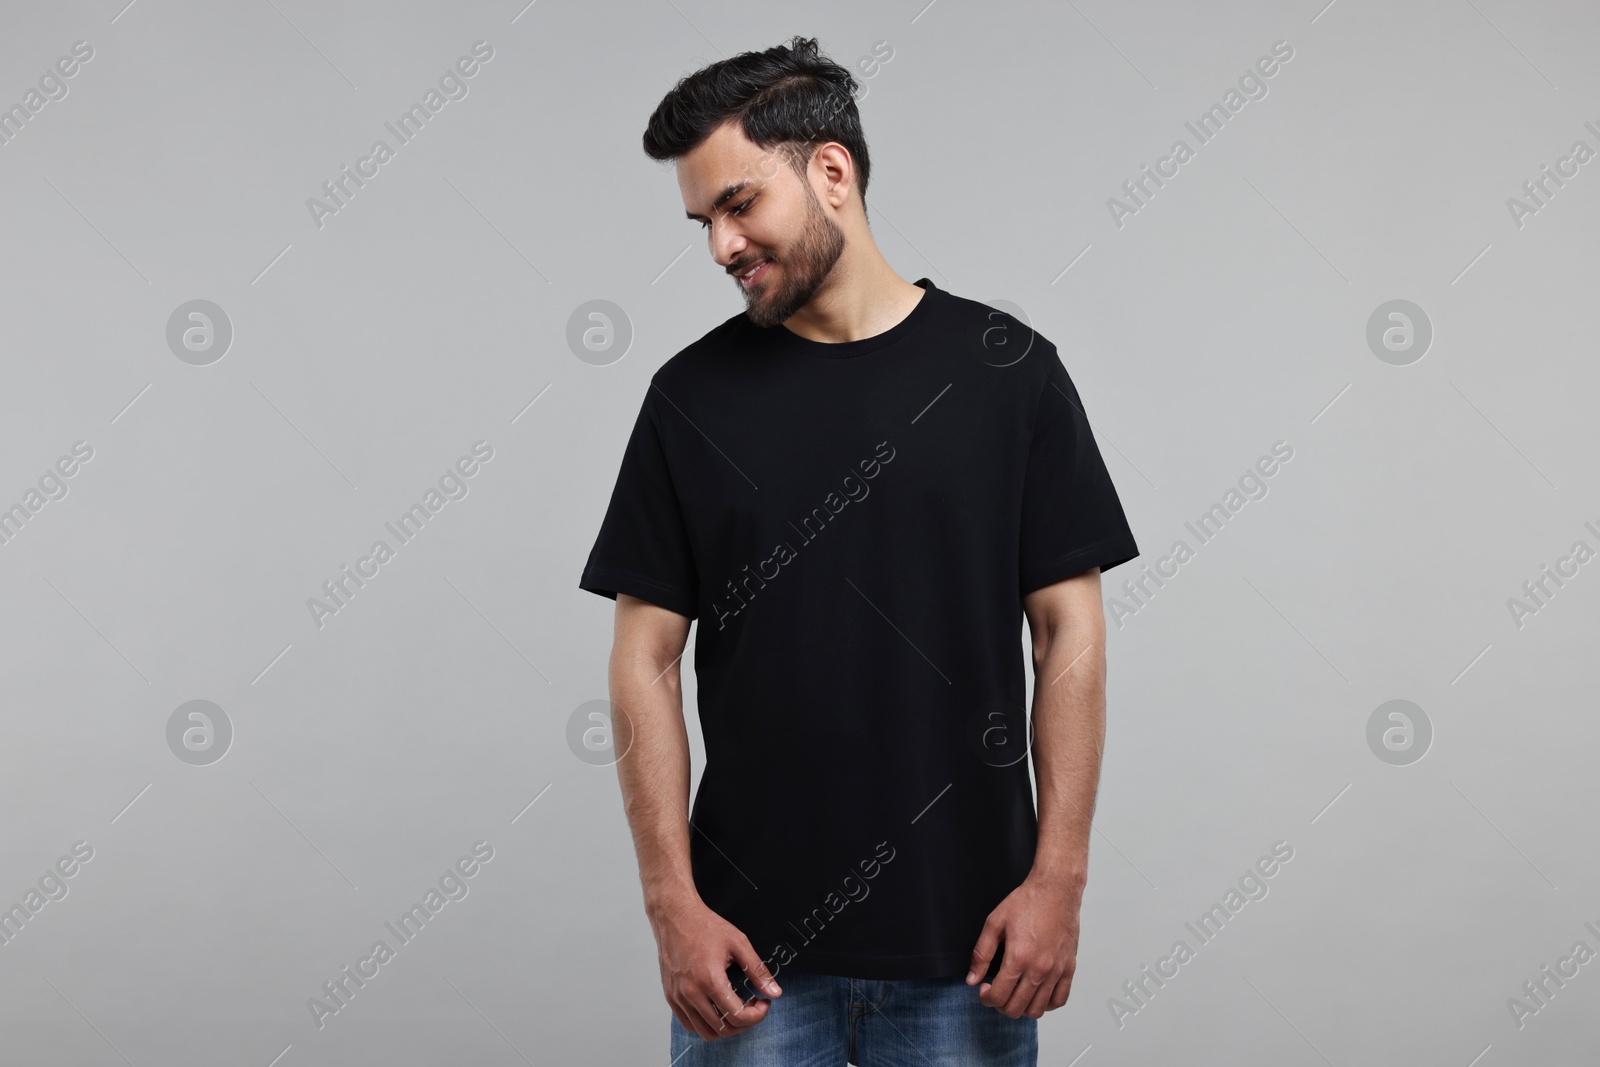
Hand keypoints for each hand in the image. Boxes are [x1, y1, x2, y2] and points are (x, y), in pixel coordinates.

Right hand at [650, 893, 782, 1040]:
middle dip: (745, 1022)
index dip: (757, 1015)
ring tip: (734, 1007)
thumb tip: (774, 992)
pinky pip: (689, 1025)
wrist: (675, 916)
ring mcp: (678, 997)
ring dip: (726, 1026)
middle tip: (752, 1005)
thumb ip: (758, 970)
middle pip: (724, 1029)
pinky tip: (716, 1006)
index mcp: (710, 980)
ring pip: (706, 1033)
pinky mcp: (671, 997)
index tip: (763, 1003)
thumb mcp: (738, 943)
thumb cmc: (705, 926)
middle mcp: (691, 993)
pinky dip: (706, 1024)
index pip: (738, 1017)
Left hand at [965, 872, 1083, 1018]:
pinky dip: (1045, 1004)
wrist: (1056, 890)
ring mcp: (1056, 970)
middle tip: (996, 991)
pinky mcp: (1069, 968)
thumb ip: (981, 953)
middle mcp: (1039, 969)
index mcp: (1019, 958)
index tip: (984, 989)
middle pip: (1016, 1008)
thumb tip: (972, 979)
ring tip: (1014, 992)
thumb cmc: (1027, 902)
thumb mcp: (994, 922)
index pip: (999, 996)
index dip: (986, 998)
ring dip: (1021, 1007)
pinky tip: (1035, 993)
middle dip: (1000, 1005)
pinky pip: (1059, 1000)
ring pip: (1037, 1009)